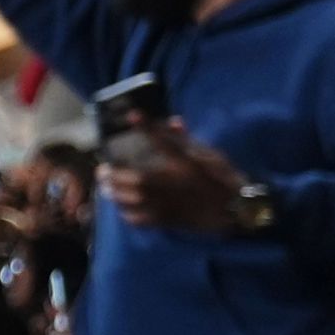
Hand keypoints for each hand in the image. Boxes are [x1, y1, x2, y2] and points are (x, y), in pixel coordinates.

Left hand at [100, 120, 248, 232]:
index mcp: (183, 165)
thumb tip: (174, 122)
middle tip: (102, 170)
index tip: (132, 115)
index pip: (162, 140)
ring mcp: (166, 203)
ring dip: (115, 193)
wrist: (232, 209)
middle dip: (114, 174)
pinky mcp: (165, 220)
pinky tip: (124, 209)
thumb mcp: (208, 156)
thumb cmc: (221, 179)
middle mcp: (170, 184)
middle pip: (133, 178)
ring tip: (106, 189)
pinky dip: (127, 213)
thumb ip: (187, 141)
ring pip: (131, 200)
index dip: (147, 126)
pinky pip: (139, 220)